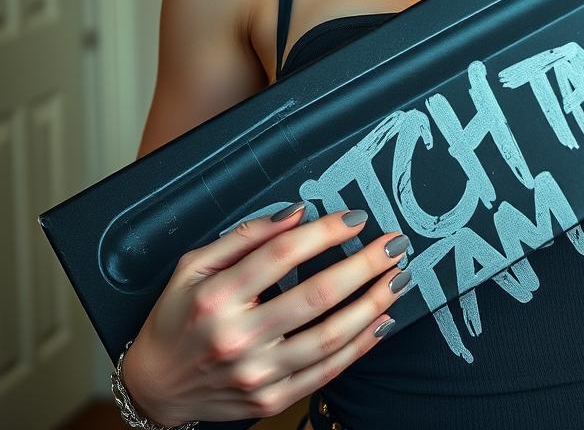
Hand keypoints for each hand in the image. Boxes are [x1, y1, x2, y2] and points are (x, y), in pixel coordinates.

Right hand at [120, 205, 409, 423]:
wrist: (155, 387)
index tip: (356, 217)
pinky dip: (359, 346)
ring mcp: (255, 374)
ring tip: (399, 279)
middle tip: (395, 245)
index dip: (325, 233)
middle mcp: (237, 337)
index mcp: (217, 296)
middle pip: (315, 296)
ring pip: (329, 337)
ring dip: (372, 305)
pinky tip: (381, 321)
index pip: (282, 254)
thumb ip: (245, 235)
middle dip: (364, 266)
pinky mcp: (269, 400)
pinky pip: (325, 372)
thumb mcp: (193, 266)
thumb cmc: (178, 317)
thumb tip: (296, 212)